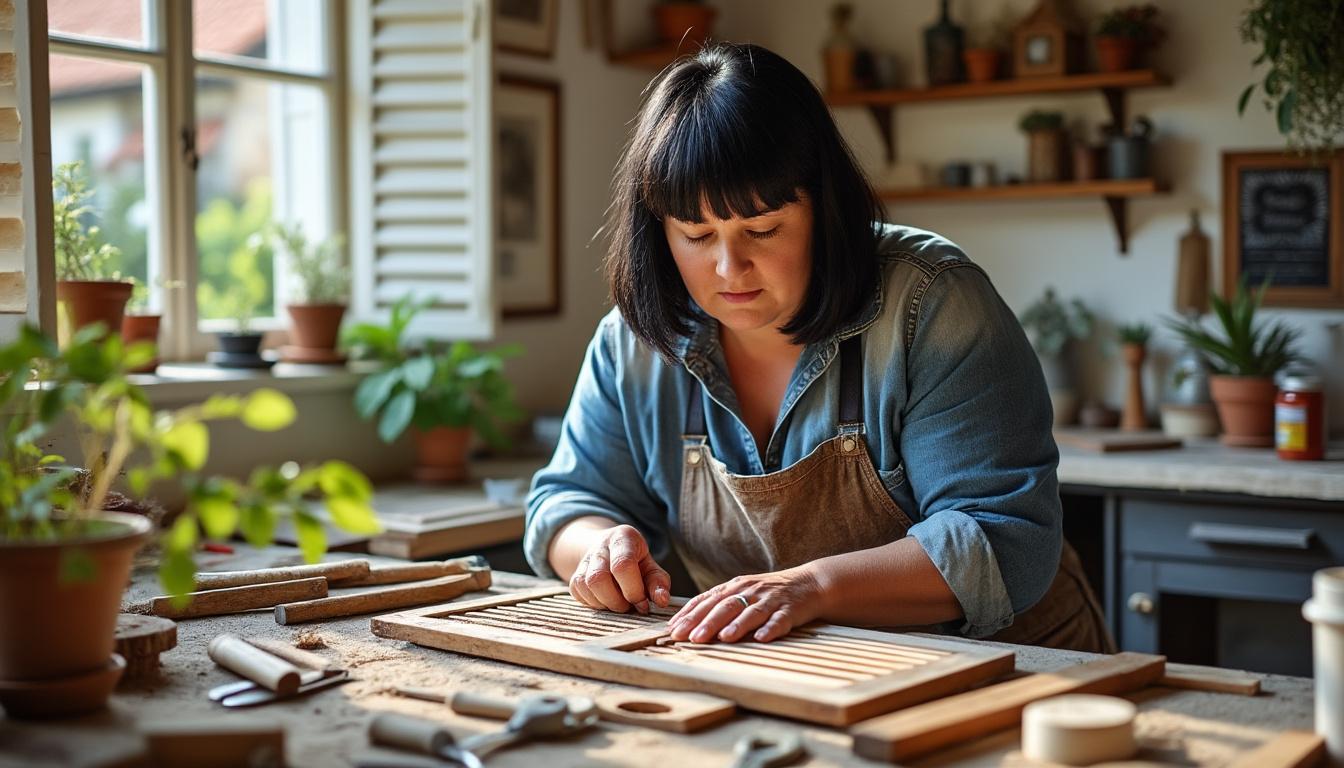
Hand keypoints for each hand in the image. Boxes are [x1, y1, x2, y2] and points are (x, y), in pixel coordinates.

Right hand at [569, 524, 670, 613]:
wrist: (610, 549)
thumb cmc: (636, 560)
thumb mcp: (651, 566)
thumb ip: (658, 582)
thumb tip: (661, 601)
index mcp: (623, 538)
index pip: (622, 565)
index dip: (633, 590)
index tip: (642, 604)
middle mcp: (600, 546)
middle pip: (599, 578)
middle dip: (617, 601)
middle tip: (629, 606)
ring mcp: (584, 560)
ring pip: (586, 587)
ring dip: (605, 604)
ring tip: (619, 604)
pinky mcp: (574, 575)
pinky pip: (578, 594)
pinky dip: (594, 604)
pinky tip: (607, 601)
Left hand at [667, 567, 825, 643]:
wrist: (809, 583)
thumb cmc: (769, 593)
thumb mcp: (742, 593)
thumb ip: (719, 604)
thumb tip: (689, 623)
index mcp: (735, 587)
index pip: (708, 600)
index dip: (690, 614)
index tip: (673, 629)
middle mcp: (750, 591)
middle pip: (726, 606)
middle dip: (707, 622)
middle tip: (690, 637)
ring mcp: (771, 599)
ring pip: (751, 612)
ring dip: (737, 625)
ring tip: (724, 638)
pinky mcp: (790, 609)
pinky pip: (780, 619)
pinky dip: (771, 628)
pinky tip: (762, 638)